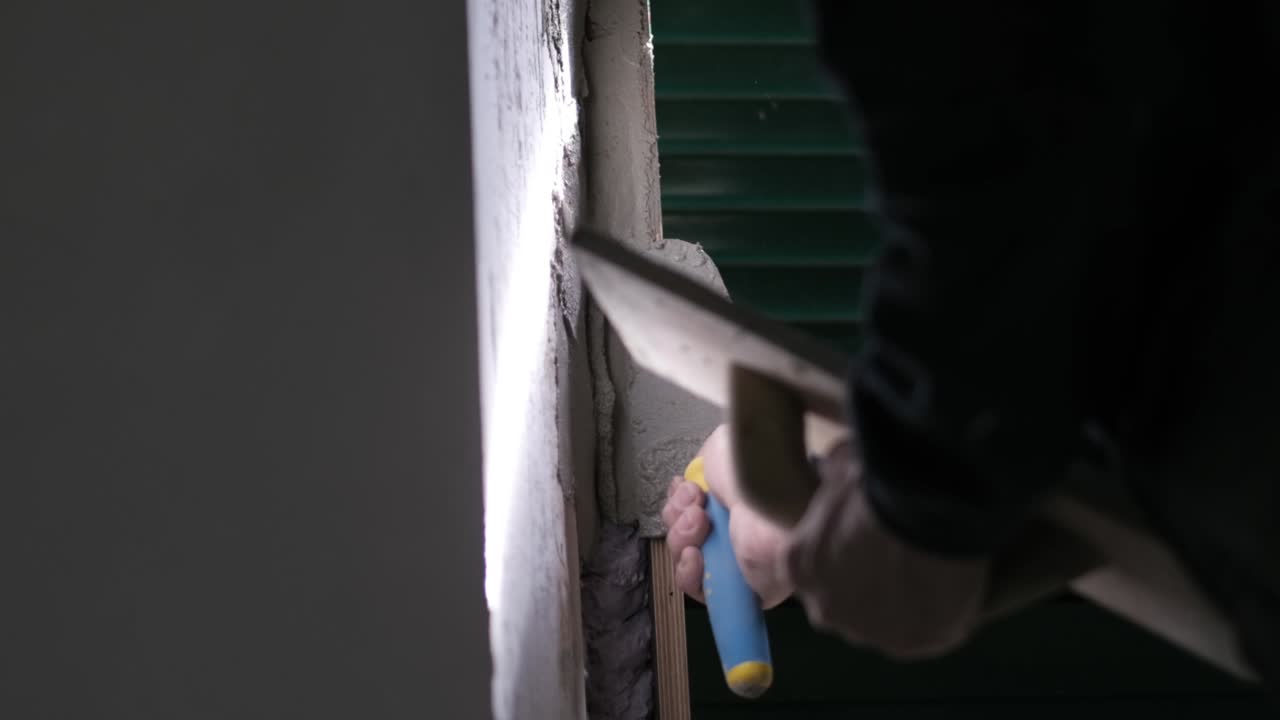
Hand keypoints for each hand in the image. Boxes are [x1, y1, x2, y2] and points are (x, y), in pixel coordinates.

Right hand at [661, 425, 793, 608]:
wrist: (774, 501)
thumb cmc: (756, 473)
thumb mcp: (722, 452)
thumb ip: (703, 468)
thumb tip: (695, 482)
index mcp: (731, 497)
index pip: (689, 505)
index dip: (679, 499)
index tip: (685, 487)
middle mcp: (731, 528)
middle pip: (681, 529)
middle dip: (678, 514)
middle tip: (695, 503)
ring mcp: (733, 559)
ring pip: (683, 555)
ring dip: (681, 537)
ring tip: (699, 521)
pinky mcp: (735, 588)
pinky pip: (695, 586)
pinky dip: (687, 570)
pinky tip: (695, 553)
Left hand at [784, 442, 988, 658]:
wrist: (926, 505)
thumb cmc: (878, 480)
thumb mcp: (842, 466)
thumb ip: (832, 477)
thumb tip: (835, 467)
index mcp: (798, 565)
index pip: (817, 570)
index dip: (847, 555)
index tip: (873, 540)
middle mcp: (823, 609)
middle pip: (846, 603)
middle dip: (870, 586)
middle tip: (904, 556)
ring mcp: (866, 633)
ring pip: (886, 623)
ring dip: (905, 605)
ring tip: (934, 571)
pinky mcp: (911, 645)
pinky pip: (925, 635)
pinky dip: (940, 617)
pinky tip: (954, 588)